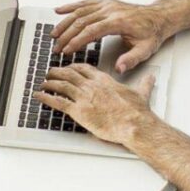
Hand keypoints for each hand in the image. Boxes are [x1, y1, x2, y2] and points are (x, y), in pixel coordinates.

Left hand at [37, 65, 156, 145]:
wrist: (134, 124)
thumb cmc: (137, 112)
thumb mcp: (141, 93)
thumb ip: (144, 84)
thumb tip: (151, 78)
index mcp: (104, 80)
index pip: (84, 68)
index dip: (73, 66)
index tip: (68, 67)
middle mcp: (91, 85)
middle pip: (69, 74)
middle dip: (57, 72)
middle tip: (50, 72)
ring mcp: (84, 97)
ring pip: (61, 85)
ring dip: (50, 83)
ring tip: (43, 82)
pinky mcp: (79, 111)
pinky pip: (58, 101)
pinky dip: (46, 97)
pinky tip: (39, 96)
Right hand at [51, 0, 172, 66]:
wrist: (158, 17)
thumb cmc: (151, 33)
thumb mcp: (145, 50)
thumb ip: (131, 59)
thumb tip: (119, 68)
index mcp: (118, 21)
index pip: (91, 31)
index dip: (76, 41)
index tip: (66, 50)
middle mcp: (110, 10)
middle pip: (81, 21)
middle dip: (66, 35)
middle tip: (56, 47)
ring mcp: (106, 5)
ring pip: (80, 11)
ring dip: (65, 22)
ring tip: (53, 34)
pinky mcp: (105, 3)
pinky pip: (84, 3)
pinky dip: (70, 6)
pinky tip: (59, 10)